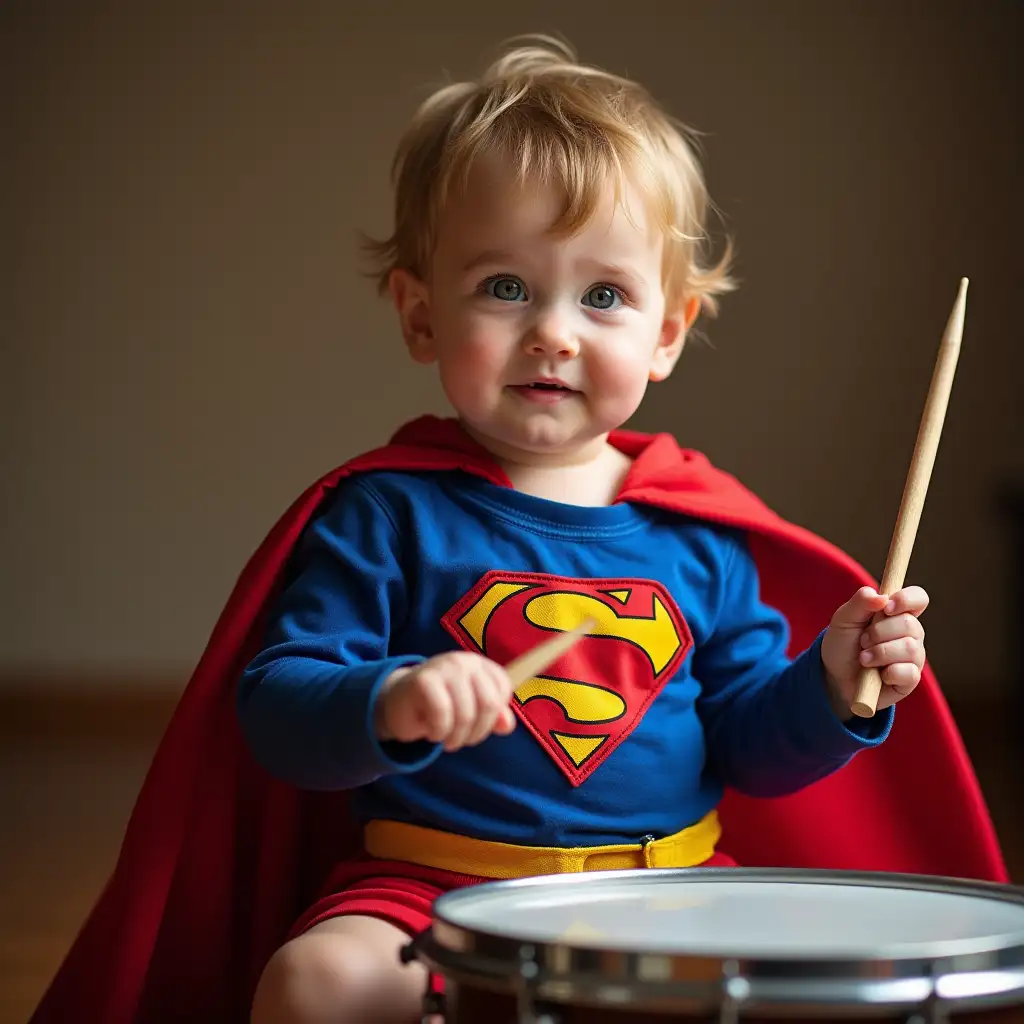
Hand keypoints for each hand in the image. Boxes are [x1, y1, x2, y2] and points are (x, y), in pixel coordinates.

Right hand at [375, 651, 516, 751]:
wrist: (397, 703)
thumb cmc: (439, 706)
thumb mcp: (471, 710)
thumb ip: (493, 715)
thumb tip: (507, 725)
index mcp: (480, 665)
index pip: (502, 690)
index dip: (493, 716)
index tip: (476, 723)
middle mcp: (464, 661)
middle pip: (489, 705)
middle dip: (476, 732)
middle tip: (460, 738)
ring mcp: (444, 667)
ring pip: (466, 714)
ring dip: (456, 738)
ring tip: (445, 738)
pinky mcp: (423, 681)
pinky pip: (442, 716)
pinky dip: (438, 733)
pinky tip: (432, 732)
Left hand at [820, 585, 928, 718]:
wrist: (835, 676)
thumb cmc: (843, 644)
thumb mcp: (844, 619)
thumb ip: (860, 602)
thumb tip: (881, 596)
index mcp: (897, 614)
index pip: (918, 598)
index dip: (907, 599)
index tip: (886, 608)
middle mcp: (910, 634)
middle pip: (910, 624)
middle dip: (879, 633)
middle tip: (863, 640)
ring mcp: (913, 657)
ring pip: (909, 648)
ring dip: (879, 653)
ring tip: (865, 658)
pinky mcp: (910, 679)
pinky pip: (909, 673)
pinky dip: (887, 673)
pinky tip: (878, 674)